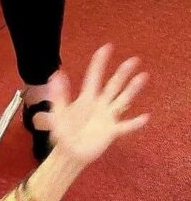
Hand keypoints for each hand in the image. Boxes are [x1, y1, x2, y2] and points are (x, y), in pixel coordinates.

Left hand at [33, 44, 148, 164]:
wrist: (68, 153)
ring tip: (142, 76)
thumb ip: (58, 96)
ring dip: (132, 89)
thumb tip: (55, 75)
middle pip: (113, 86)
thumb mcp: (58, 114)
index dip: (99, 63)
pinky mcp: (111, 132)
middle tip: (133, 60)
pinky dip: (135, 123)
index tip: (106, 47)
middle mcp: (100, 105)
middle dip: (122, 73)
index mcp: (87, 99)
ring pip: (123, 100)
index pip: (94, 77)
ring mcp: (107, 117)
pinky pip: (125, 127)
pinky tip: (145, 117)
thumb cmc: (63, 134)